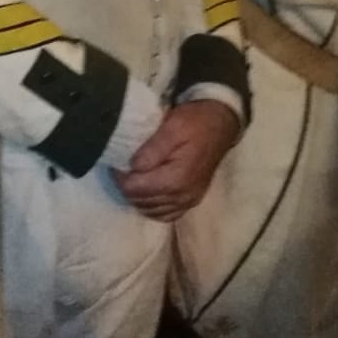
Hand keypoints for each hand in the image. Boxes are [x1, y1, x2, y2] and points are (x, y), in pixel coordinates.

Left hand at [113, 100, 238, 221]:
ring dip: (137, 197)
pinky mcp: (192, 200)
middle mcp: (183, 196)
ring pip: (151, 211)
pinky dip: (153, 207)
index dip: (120, 177)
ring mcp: (189, 201)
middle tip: (121, 168)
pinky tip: (147, 192)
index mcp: (176, 179)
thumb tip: (132, 167)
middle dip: (126, 186)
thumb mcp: (172, 126)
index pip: (135, 189)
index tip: (116, 162)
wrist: (221, 124)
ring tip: (132, 177)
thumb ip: (152, 149)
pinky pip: (167, 214)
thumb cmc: (195, 122)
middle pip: (140, 202)